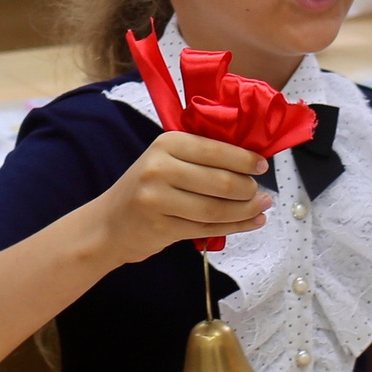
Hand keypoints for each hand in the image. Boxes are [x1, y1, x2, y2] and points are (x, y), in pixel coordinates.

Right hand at [86, 131, 270, 264]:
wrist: (108, 224)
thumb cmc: (146, 188)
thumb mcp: (165, 160)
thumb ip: (200, 157)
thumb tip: (252, 161)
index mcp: (166, 144)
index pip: (214, 150)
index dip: (244, 159)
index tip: (262, 165)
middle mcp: (159, 168)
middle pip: (219, 181)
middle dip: (248, 189)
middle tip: (261, 192)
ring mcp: (158, 199)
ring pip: (215, 208)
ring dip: (245, 210)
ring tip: (261, 208)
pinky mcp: (161, 228)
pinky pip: (207, 228)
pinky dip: (234, 226)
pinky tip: (250, 222)